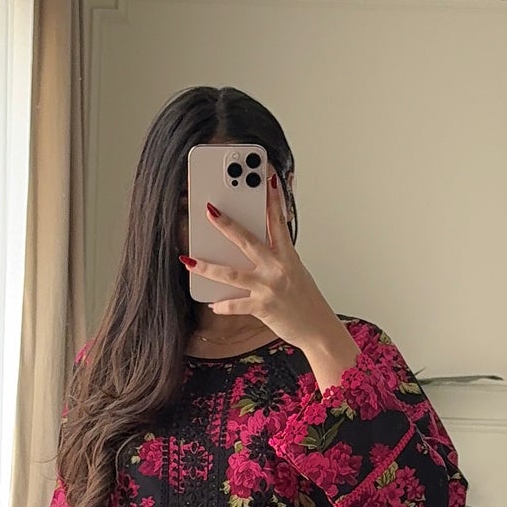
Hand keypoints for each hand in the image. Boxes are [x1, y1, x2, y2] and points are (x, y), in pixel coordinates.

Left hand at [181, 173, 351, 362]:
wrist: (318, 329)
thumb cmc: (305, 300)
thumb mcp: (295, 271)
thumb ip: (276, 256)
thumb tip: (254, 245)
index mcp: (287, 256)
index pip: (278, 221)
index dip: (272, 198)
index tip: (267, 178)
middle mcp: (278, 268)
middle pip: (247, 240)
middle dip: (227, 224)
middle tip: (209, 210)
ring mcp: (269, 287)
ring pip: (232, 274)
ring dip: (207, 267)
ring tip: (188, 260)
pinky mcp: (263, 307)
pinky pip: (236, 305)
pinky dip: (223, 305)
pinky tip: (212, 304)